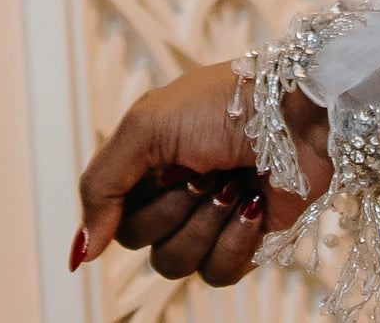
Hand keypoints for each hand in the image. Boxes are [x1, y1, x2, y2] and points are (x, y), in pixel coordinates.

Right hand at [69, 59, 321, 284]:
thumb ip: (102, 186)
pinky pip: (217, 274)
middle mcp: (171, 194)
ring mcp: (207, 221)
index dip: (124, 204)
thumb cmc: (225, 104)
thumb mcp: (146, 127)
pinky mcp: (243, 243)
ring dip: (204, 223)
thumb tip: (80, 251)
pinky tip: (252, 205)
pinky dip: (234, 241)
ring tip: (232, 185)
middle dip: (171, 207)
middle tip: (200, 172)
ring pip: (174, 264)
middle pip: (138, 241)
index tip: (158, 174)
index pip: (109, 211)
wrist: (299, 111)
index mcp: (144, 162)